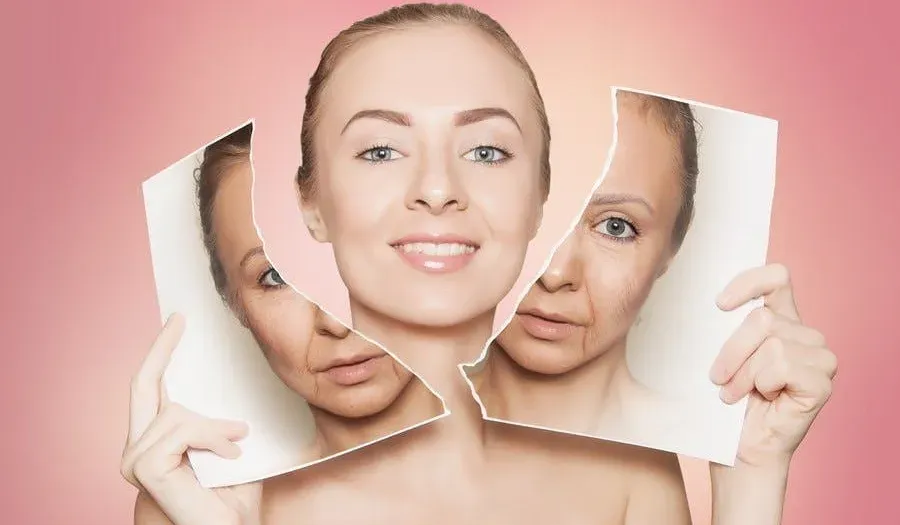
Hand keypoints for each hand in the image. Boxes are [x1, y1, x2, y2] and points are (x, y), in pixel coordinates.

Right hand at [120, 314, 261, 524]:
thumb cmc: (232, 499)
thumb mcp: (234, 447)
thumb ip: (225, 419)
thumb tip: (235, 378)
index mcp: (158, 440)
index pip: (151, 387)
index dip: (161, 352)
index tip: (178, 322)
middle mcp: (138, 447)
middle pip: (142, 383)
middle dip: (162, 346)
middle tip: (182, 318)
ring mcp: (135, 458)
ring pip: (178, 412)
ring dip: (216, 428)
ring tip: (238, 447)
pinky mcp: (144, 467)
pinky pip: (182, 429)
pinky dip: (212, 438)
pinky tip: (231, 457)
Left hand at [710, 264, 836, 468]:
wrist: (738, 447)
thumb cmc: (726, 401)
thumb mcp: (721, 354)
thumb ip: (725, 324)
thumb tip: (711, 300)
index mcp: (781, 319)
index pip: (776, 277)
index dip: (749, 282)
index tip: (719, 304)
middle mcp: (804, 334)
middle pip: (762, 319)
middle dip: (731, 351)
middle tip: (718, 378)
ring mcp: (819, 357)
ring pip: (771, 344)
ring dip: (742, 374)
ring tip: (737, 393)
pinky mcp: (822, 380)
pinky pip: (782, 366)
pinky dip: (761, 384)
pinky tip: (764, 399)